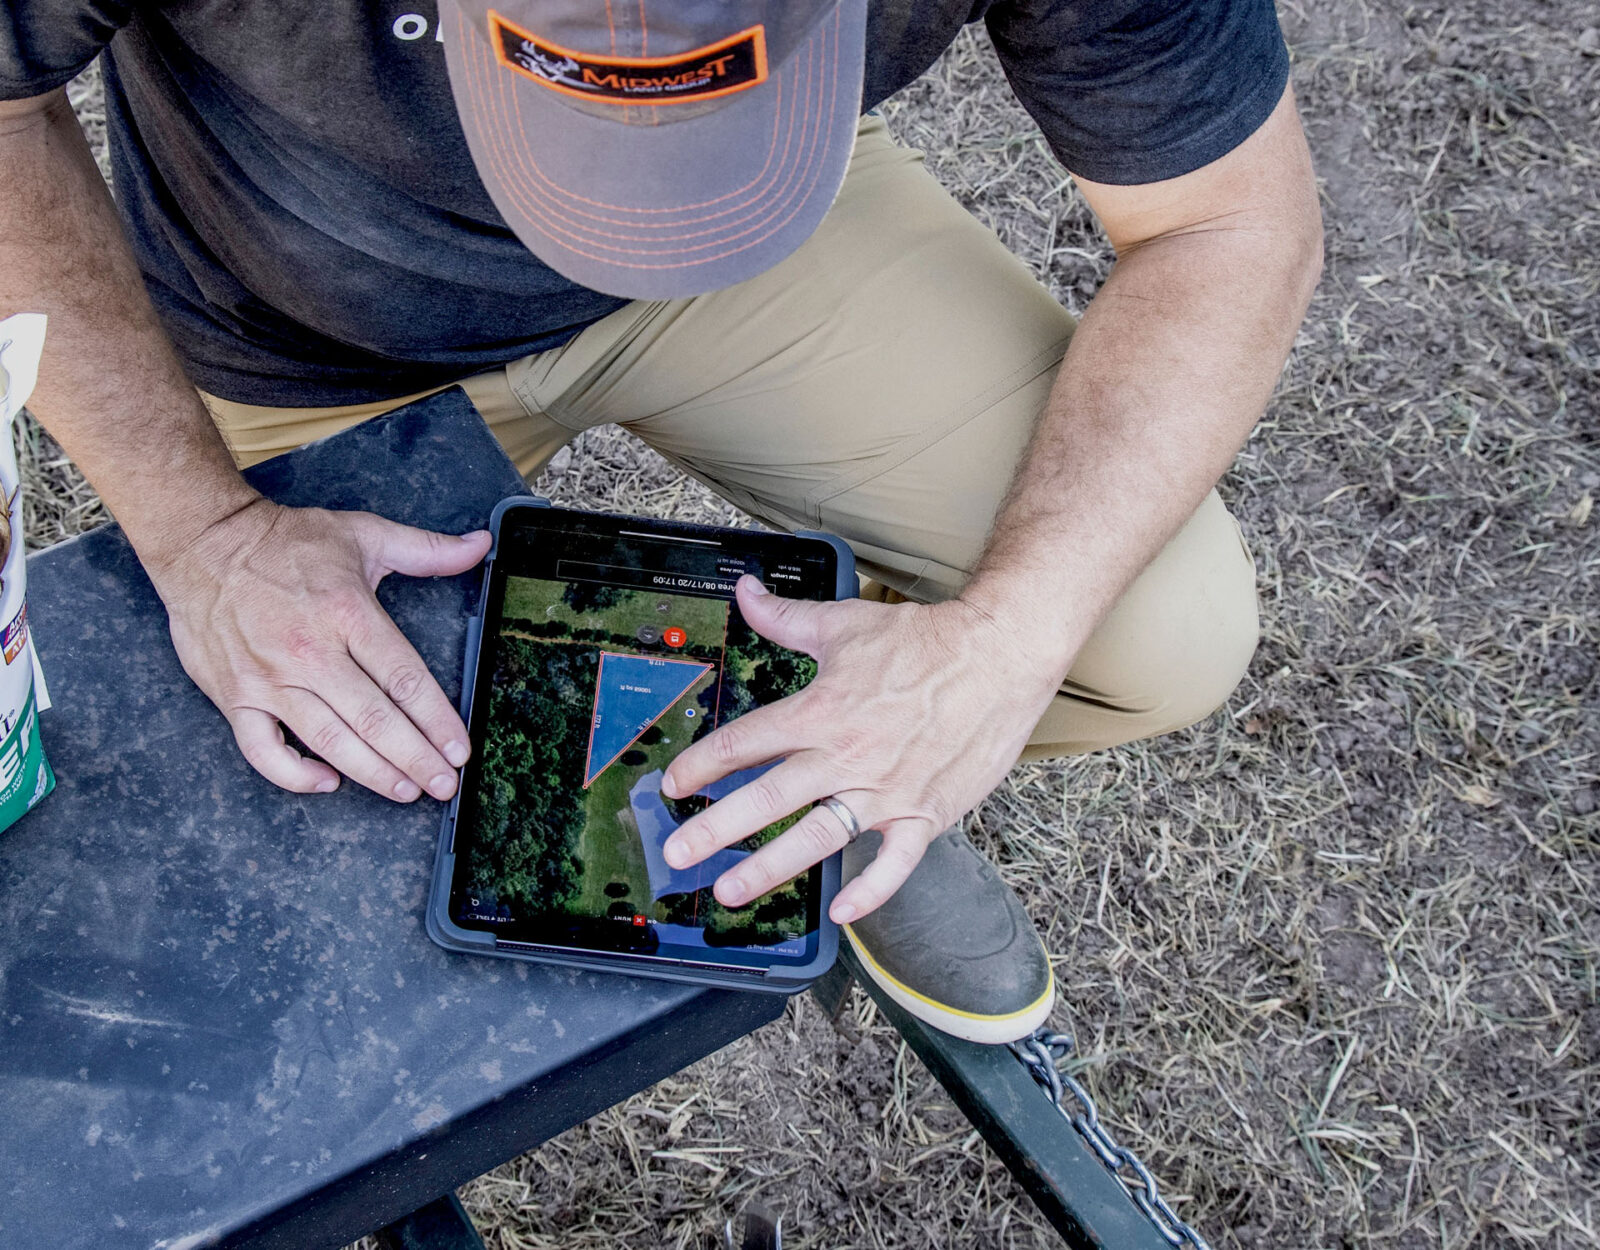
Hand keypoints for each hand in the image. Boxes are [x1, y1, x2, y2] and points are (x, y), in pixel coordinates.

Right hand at [148, 499, 491, 800]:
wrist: (202, 542)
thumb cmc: (285, 542)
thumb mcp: (364, 533)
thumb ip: (427, 549)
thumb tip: (481, 545)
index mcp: (347, 613)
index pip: (405, 679)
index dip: (438, 720)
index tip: (460, 749)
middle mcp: (309, 652)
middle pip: (375, 720)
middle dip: (416, 758)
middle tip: (443, 784)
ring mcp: (268, 679)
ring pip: (329, 741)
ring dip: (373, 773)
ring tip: (406, 790)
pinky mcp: (234, 697)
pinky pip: (263, 752)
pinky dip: (295, 775)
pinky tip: (328, 782)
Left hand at [659, 576, 1058, 923]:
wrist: (999, 655)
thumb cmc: (925, 641)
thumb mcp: (845, 624)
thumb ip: (786, 618)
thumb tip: (746, 592)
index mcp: (821, 711)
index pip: (744, 744)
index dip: (701, 766)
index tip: (674, 786)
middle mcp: (846, 756)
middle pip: (766, 799)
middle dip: (714, 831)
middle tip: (677, 854)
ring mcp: (885, 791)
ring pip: (816, 838)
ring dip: (769, 868)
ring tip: (730, 891)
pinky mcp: (925, 813)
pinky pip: (894, 863)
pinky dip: (869, 891)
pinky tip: (840, 911)